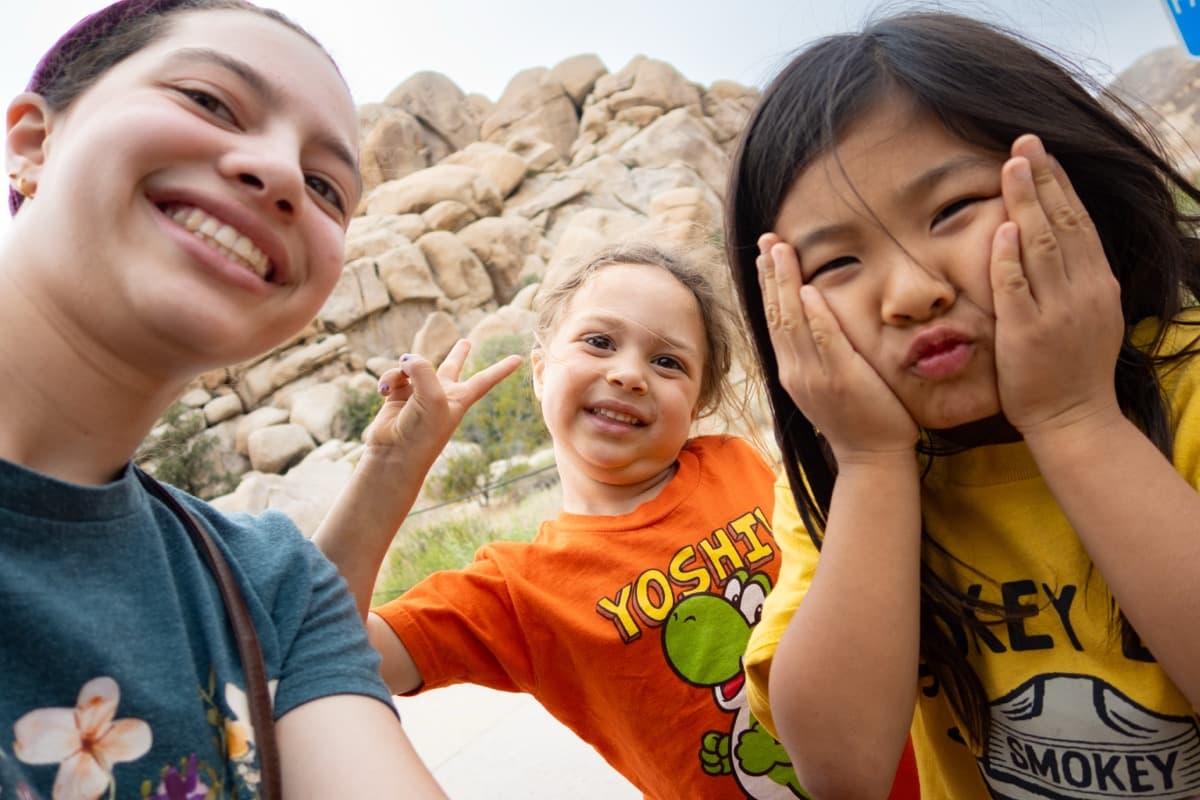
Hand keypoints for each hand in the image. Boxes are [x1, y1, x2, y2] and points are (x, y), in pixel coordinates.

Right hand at [362, 340, 520, 467]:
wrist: (394, 455)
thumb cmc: (422, 431)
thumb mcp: (432, 396)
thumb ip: (422, 368)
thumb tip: (406, 360)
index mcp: (460, 399)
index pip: (486, 379)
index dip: (502, 369)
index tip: (519, 359)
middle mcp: (441, 394)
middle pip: (452, 367)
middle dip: (458, 354)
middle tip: (465, 342)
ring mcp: (419, 394)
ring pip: (414, 366)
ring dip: (405, 367)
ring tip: (401, 376)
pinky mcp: (397, 396)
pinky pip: (395, 376)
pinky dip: (389, 378)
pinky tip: (384, 391)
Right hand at [758, 234, 917, 461]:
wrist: (871, 459)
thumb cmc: (859, 421)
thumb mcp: (830, 386)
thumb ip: (822, 355)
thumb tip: (820, 323)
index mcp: (792, 370)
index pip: (775, 319)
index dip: (769, 285)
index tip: (767, 253)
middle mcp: (796, 370)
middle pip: (776, 314)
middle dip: (771, 274)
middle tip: (768, 239)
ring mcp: (815, 375)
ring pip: (793, 322)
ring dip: (785, 284)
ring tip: (781, 250)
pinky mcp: (841, 378)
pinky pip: (825, 340)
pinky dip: (815, 315)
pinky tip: (808, 290)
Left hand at [990, 135, 1123, 437]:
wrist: (1076, 419)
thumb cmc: (1075, 369)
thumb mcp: (1088, 316)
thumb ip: (1075, 280)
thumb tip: (1058, 244)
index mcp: (1098, 284)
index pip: (1078, 223)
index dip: (1060, 185)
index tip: (1043, 154)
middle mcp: (1083, 290)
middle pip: (1062, 223)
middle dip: (1043, 179)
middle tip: (1025, 141)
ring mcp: (1056, 311)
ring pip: (1041, 246)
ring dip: (1026, 203)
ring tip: (1012, 167)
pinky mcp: (1028, 333)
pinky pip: (1018, 288)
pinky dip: (1009, 258)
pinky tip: (1001, 228)